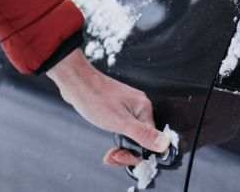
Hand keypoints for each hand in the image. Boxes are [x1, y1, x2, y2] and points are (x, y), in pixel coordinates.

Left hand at [46, 50, 169, 166]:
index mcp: (143, 108)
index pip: (151, 139)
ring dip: (121, 148)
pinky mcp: (117, 109)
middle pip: (142, 139)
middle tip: (113, 156)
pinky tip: (108, 143)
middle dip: (127, 152)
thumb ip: (143, 134)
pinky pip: (123, 129)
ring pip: (131, 136)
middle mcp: (138, 107)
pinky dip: (116, 138)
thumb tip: (164, 144)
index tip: (122, 158)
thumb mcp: (119, 121)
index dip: (137, 153)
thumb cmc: (94, 98)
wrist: (75, 82)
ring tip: (109, 154)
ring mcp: (127, 107)